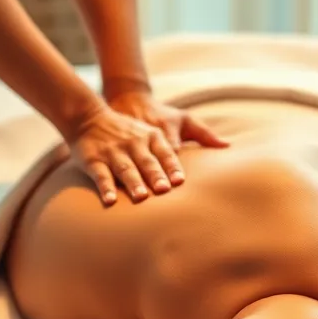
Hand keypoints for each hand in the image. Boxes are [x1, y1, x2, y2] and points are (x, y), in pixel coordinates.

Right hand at [65, 93, 227, 205]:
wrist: (90, 116)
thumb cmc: (139, 126)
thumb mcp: (171, 122)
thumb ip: (201, 133)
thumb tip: (227, 145)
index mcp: (154, 136)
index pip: (166, 152)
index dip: (172, 166)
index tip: (180, 180)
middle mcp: (134, 143)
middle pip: (147, 161)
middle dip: (155, 176)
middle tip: (163, 191)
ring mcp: (113, 152)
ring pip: (125, 168)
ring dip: (133, 182)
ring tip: (141, 197)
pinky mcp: (93, 160)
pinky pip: (100, 175)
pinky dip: (105, 187)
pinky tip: (110, 201)